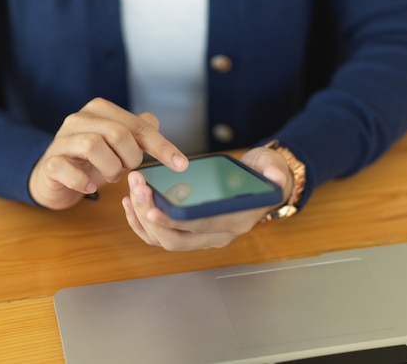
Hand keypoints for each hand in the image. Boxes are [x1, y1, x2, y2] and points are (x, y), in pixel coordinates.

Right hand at [29, 98, 187, 209]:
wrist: (54, 177)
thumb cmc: (92, 159)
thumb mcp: (118, 145)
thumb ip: (138, 131)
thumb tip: (154, 121)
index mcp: (101, 110)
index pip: (138, 126)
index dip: (161, 146)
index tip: (181, 164)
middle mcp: (79, 119)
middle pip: (117, 132)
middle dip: (131, 157)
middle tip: (130, 170)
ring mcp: (62, 140)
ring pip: (93, 145)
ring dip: (111, 168)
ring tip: (112, 177)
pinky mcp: (50, 162)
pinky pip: (66, 168)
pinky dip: (83, 181)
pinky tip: (91, 188)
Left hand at [122, 146, 292, 250]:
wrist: (261, 185)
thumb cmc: (263, 175)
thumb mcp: (272, 167)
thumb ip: (273, 171)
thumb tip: (275, 176)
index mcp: (236, 221)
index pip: (201, 228)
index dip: (176, 222)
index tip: (153, 208)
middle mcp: (218, 235)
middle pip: (176, 239)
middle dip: (152, 217)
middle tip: (138, 189)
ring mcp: (202, 237)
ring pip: (164, 239)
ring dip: (143, 218)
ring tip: (133, 190)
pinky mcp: (189, 232)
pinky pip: (160, 236)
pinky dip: (141, 223)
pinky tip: (132, 203)